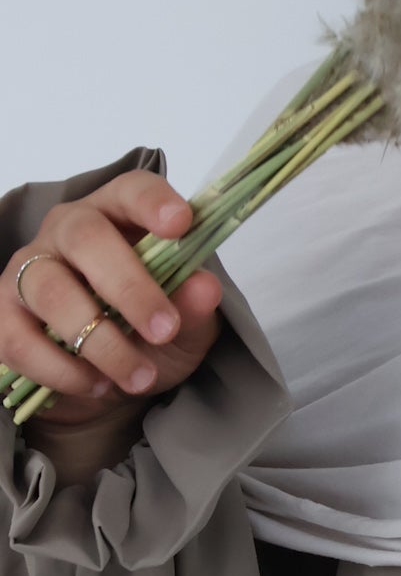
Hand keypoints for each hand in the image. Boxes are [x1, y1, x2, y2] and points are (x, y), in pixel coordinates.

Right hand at [0, 167, 223, 431]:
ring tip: (140, 376)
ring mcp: (27, 271)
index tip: (180, 224)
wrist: (102, 383)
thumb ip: (194, 307)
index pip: (130, 190)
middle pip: (85, 237)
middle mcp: (65, 233)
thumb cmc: (145, 335)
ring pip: (51, 292)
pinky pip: (23, 341)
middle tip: (164, 330)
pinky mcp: (3, 318)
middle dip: (129, 287)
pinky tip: (97, 385)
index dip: (152, 202)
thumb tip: (205, 287)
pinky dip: (64, 371)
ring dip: (102, 342)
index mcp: (117, 218)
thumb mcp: (185, 327)